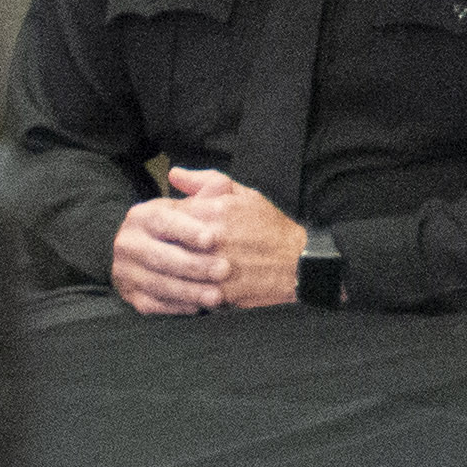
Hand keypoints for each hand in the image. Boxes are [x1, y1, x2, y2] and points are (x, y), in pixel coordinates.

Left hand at [109, 167, 307, 315]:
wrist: (301, 265)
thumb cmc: (273, 229)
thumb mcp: (246, 195)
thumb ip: (207, 181)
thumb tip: (174, 175)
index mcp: (213, 211)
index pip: (165, 214)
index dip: (164, 223)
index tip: (170, 229)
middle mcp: (210, 239)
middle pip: (165, 244)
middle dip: (165, 247)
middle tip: (171, 249)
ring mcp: (214, 267)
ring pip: (173, 270)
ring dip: (171, 271)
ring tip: (176, 270)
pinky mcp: (220, 292)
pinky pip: (187, 292)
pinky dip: (184, 290)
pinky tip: (189, 286)